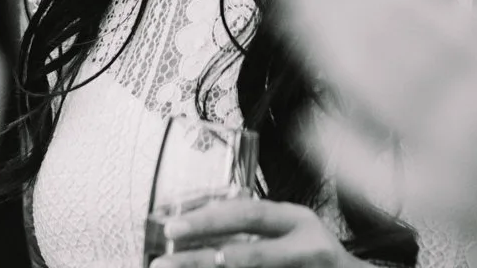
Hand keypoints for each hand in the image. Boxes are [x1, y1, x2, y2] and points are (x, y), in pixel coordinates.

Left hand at [149, 197, 355, 267]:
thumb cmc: (313, 253)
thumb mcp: (291, 229)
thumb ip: (255, 226)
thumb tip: (195, 222)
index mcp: (298, 220)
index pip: (248, 215)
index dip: (208, 220)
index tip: (171, 227)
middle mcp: (307, 249)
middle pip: (250, 255)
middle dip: (202, 259)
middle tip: (163, 262)